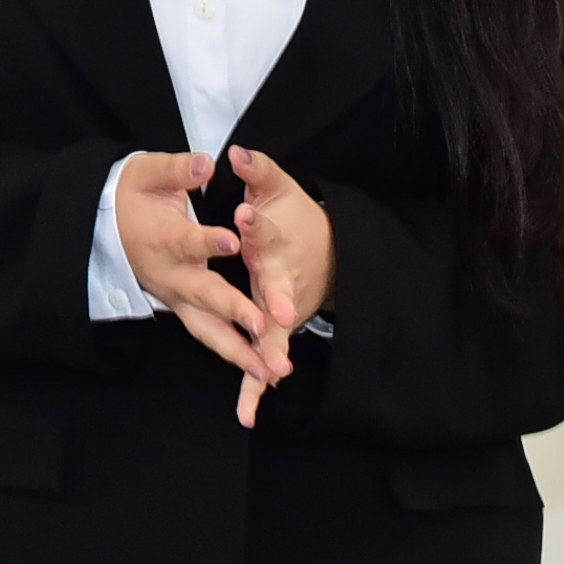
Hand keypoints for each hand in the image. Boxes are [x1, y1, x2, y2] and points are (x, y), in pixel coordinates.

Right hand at [116, 151, 291, 391]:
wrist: (104, 227)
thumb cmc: (131, 196)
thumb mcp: (147, 172)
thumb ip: (177, 169)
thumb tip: (205, 163)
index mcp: (162, 238)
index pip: (187, 240)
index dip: (208, 241)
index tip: (233, 241)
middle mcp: (170, 274)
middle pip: (203, 295)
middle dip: (234, 311)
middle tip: (263, 325)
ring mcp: (176, 298)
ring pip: (208, 330)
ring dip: (239, 351)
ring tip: (269, 370)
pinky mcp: (183, 310)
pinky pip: (210, 338)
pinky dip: (235, 356)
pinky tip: (262, 373)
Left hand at [228, 145, 332, 427]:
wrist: (326, 252)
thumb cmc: (292, 218)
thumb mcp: (275, 189)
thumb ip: (257, 171)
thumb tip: (237, 151)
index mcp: (275, 241)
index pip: (264, 228)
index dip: (253, 222)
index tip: (241, 216)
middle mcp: (281, 278)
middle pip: (280, 289)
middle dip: (279, 300)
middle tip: (279, 313)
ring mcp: (282, 308)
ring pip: (276, 333)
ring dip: (274, 351)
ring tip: (274, 374)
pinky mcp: (277, 331)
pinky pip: (264, 360)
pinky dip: (256, 387)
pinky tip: (247, 412)